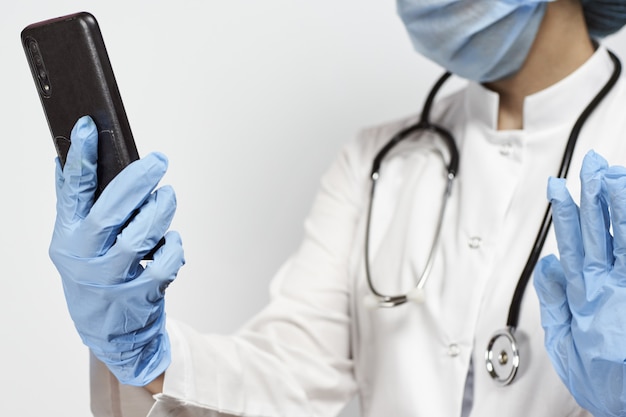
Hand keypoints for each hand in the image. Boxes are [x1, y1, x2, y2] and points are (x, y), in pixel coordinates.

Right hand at [49, 116, 184, 385]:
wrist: (107, 332)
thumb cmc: (93, 276)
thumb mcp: (75, 243)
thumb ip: (74, 205)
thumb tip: (66, 158)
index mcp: (68, 236)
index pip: (71, 192)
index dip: (80, 158)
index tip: (87, 128)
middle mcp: (85, 258)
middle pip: (111, 212)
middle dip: (138, 181)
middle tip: (159, 160)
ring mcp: (112, 279)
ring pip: (141, 236)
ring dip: (161, 210)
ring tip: (168, 196)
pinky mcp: (139, 296)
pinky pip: (165, 264)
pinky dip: (174, 247)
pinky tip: (172, 240)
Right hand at [534, 150, 625, 415]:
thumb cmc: (608, 383)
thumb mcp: (564, 346)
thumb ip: (554, 303)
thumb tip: (548, 266)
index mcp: (584, 297)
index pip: (572, 242)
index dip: (565, 212)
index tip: (561, 186)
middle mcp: (609, 288)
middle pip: (601, 232)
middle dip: (596, 195)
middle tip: (595, 166)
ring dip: (620, 206)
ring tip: (616, 176)